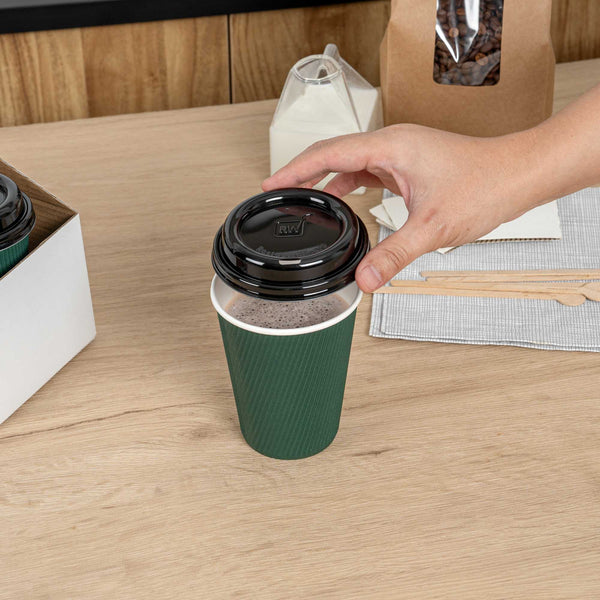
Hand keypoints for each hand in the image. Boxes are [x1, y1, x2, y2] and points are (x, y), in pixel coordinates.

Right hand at [262, 124, 538, 291]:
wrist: (518, 175)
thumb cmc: (485, 186)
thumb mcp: (433, 227)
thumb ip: (394, 254)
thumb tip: (364, 280)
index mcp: (390, 147)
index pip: (329, 153)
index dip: (295, 169)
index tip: (271, 184)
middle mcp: (392, 144)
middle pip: (333, 152)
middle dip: (303, 172)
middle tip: (278, 192)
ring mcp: (400, 153)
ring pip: (350, 161)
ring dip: (325, 179)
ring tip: (303, 200)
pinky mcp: (409, 164)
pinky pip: (368, 171)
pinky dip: (350, 186)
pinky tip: (345, 203)